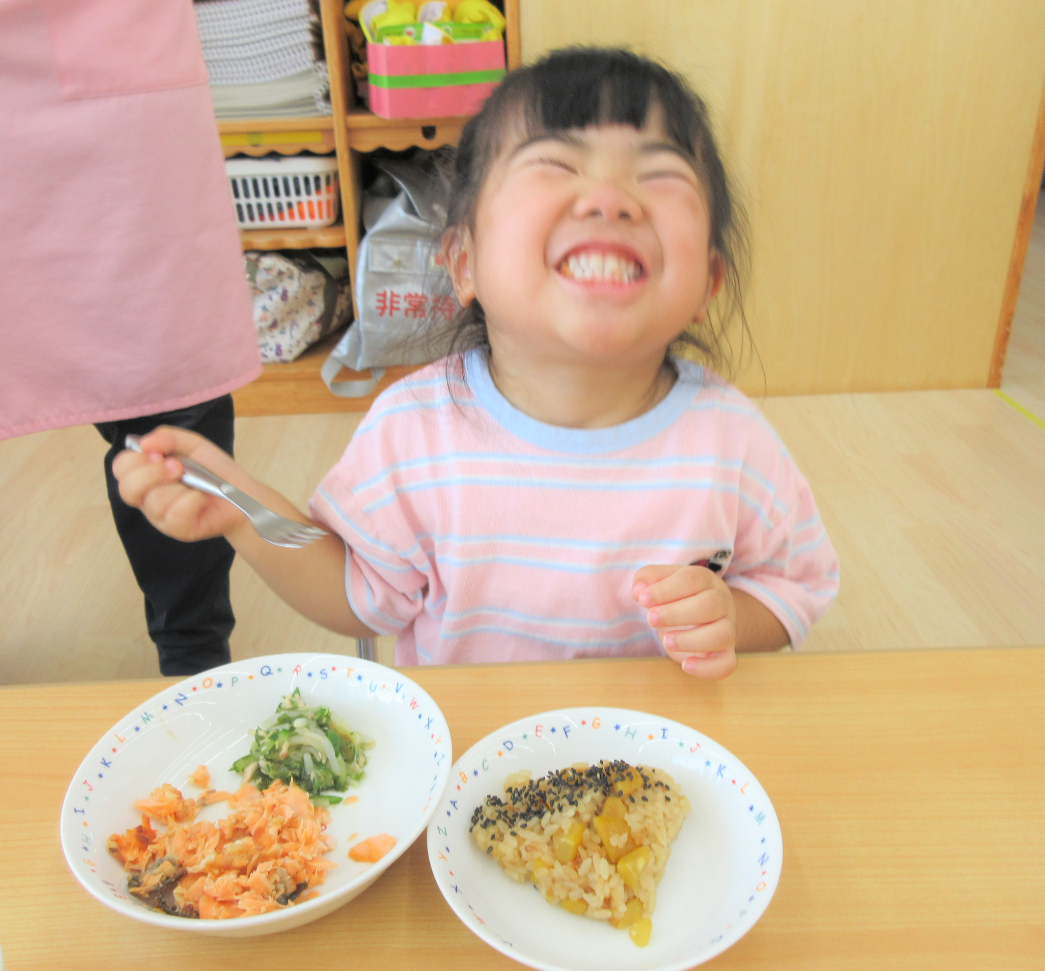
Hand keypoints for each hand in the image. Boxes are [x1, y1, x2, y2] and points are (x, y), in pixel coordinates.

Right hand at [112, 426, 249, 542]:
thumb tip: (143, 443)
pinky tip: (202, 498)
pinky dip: (191, 502)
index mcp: (146, 475)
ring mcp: (161, 517)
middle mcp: (147, 497)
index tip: (159, 454)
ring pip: (154, 502)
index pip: (121, 468)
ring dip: (179, 488)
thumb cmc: (213, 470)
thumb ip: (167, 437)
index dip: (135, 459)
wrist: (242, 492)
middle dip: (152, 474)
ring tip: (196, 483)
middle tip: (178, 467)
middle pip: (127, 489)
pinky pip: (175, 515)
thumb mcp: (192, 445)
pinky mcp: (178, 530)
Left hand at [632, 564, 737, 679]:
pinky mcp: (727, 654)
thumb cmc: (679, 597)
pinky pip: (727, 664)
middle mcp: (722, 603)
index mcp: (706, 580)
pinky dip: (708, 668)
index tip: (643, 600)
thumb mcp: (663, 581)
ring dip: (691, 640)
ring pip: (722, 634)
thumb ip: (648, 578)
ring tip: (666, 642)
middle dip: (676, 613)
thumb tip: (638, 591)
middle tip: (651, 619)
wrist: (706, 618)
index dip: (666, 590)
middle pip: (710, 605)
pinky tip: (685, 665)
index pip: (692, 579)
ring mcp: (728, 629)